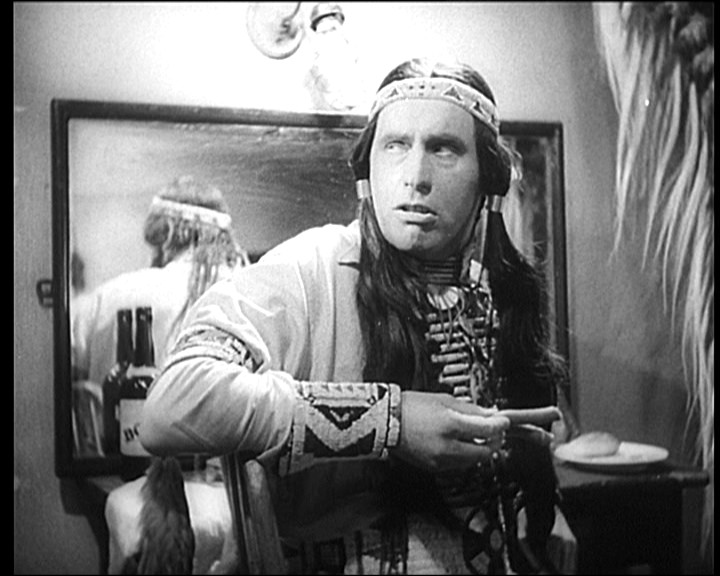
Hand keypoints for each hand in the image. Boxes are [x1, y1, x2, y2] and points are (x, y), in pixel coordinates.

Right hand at [391, 391, 509, 471]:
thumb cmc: (411, 406)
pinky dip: (464, 456)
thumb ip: (469, 409)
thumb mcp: (443, 400)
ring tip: (476, 436)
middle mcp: (447, 446)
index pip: (486, 431)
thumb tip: (490, 414)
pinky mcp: (434, 468)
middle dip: (493, 443)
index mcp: (450, 425)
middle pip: (484, 452)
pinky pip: (458, 464)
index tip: (504, 422)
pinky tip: (460, 444)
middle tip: (494, 433)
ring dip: (480, 450)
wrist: (385, 421)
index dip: (500, 427)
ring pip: (473, 461)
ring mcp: (440, 460)